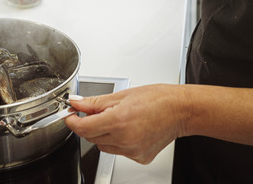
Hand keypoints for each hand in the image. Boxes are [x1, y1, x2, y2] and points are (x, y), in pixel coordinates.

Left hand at [65, 84, 185, 164]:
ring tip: (120, 119)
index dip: (73, 121)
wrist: (181, 111)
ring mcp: (132, 151)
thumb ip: (96, 102)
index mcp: (118, 121)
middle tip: (99, 112)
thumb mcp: (122, 95)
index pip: (83, 128)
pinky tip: (131, 129)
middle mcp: (124, 139)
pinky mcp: (139, 157)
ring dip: (104, 134)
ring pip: (104, 145)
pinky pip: (119, 151)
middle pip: (91, 137)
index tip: (71, 116)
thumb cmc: (158, 99)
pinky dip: (119, 141)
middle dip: (90, 124)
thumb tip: (77, 103)